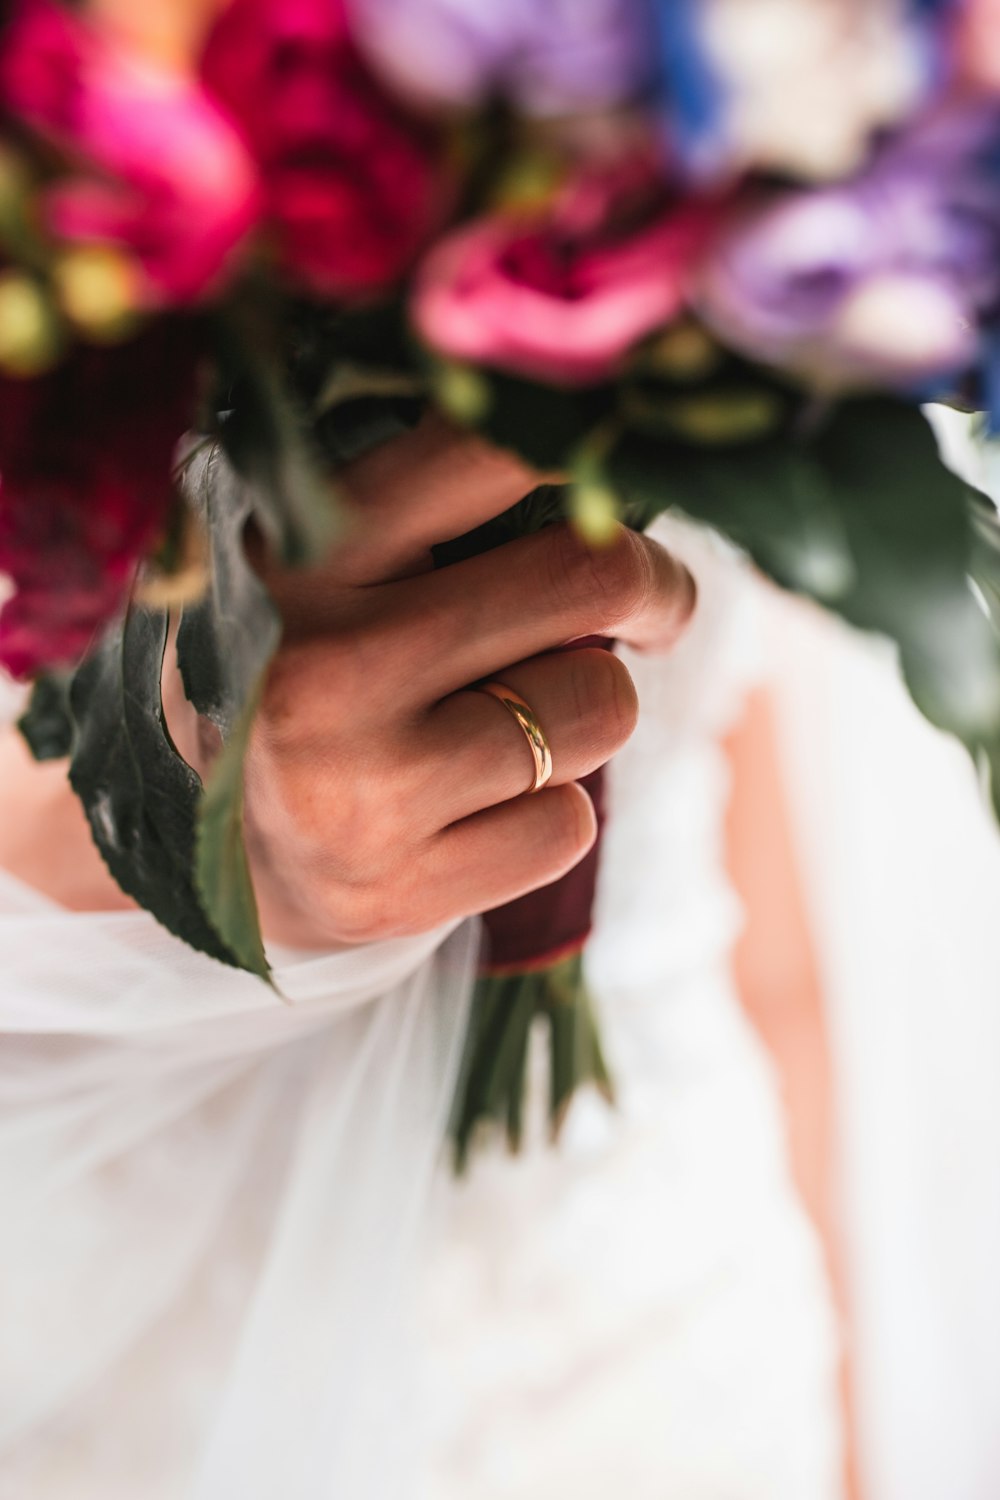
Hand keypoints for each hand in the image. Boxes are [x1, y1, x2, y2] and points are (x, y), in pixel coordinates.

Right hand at [231, 416, 695, 947]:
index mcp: (302, 552)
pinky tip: (484, 807)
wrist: (196, 840)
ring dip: (590, 711)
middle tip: (655, 605)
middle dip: (656, 589)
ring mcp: (361, 790)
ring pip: (599, 709)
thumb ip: (432, 510)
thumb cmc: (298, 666)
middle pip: (592, 579)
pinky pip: (569, 827)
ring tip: (524, 719)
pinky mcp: (395, 892)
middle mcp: (325, 666)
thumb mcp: (318, 561)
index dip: (594, 457)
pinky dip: (551, 812)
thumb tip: (616, 486)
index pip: (490, 451)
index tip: (622, 491)